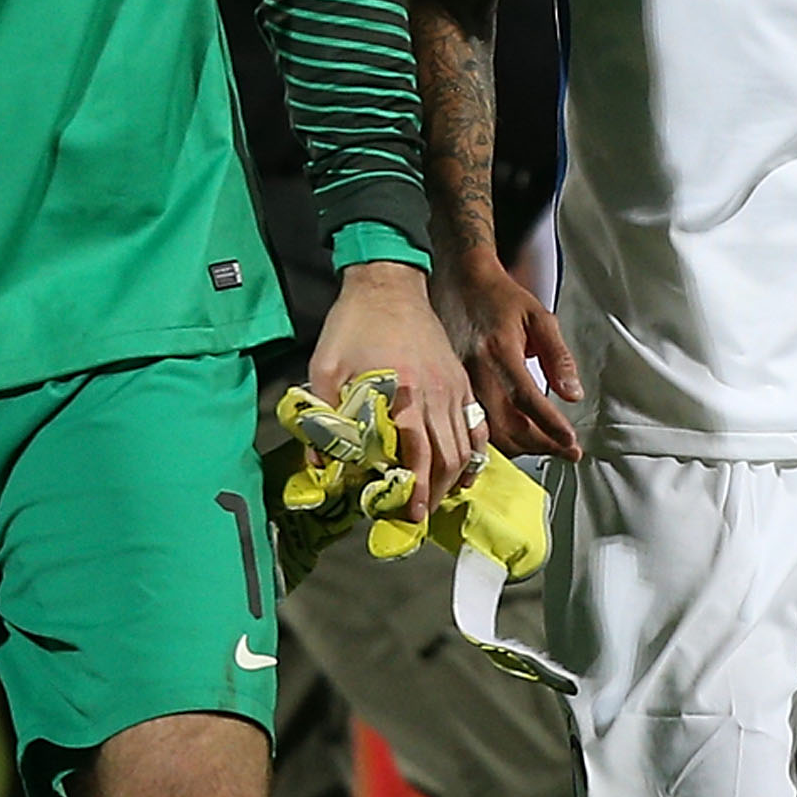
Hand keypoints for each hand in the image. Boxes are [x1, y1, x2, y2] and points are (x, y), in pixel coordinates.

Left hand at [310, 261, 476, 517]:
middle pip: (448, 457)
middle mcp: (434, 393)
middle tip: (420, 514)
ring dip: (454, 477)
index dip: (418, 490)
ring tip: (438, 497)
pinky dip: (472, 451)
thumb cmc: (354, 322)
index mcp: (403, 391)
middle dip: (437, 492)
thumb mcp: (325, 367)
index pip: (419, 455)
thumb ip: (325, 416)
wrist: (387, 281)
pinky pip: (474, 423)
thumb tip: (322, 464)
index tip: (412, 515)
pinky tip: (464, 468)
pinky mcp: (459, 380)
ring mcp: (452, 386)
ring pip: (465, 444)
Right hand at [436, 249, 584, 461]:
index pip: (527, 400)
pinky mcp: (452, 389)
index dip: (550, 426)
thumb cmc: (500, 298)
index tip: (571, 443)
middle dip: (542, 446)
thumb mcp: (540, 318)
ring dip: (522, 447)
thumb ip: (558, 357)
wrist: (461, 282)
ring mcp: (459, 383)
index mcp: (499, 351)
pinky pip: (475, 426)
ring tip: (549, 447)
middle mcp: (475, 371)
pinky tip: (518, 441)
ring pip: (490, 433)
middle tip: (568, 451)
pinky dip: (500, 440)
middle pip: (508, 426)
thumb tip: (573, 394)